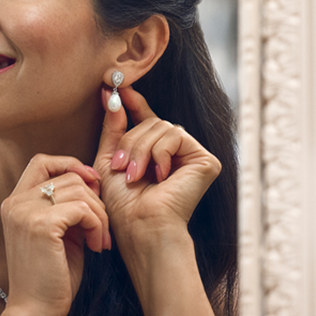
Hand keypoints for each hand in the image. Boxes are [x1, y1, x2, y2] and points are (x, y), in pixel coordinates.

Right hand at [0, 155, 109, 315]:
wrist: (35, 313)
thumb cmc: (50, 278)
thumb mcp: (58, 234)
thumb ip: (67, 206)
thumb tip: (93, 182)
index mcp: (14, 203)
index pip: (42, 162)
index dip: (71, 165)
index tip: (92, 186)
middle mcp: (15, 202)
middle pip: (68, 176)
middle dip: (95, 200)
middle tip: (102, 230)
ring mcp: (25, 212)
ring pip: (80, 190)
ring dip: (100, 215)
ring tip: (100, 241)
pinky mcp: (41, 225)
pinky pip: (83, 209)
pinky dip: (98, 226)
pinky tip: (96, 247)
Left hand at [94, 86, 220, 245]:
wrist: (140, 227)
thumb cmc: (123, 205)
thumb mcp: (110, 161)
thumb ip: (113, 129)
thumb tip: (112, 96)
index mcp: (155, 153)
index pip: (147, 119)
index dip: (134, 102)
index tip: (116, 88)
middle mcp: (176, 153)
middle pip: (152, 122)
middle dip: (131, 141)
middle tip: (121, 167)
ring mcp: (192, 156)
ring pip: (162, 127)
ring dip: (141, 150)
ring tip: (134, 175)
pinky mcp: (206, 161)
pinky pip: (176, 135)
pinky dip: (160, 153)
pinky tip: (160, 176)